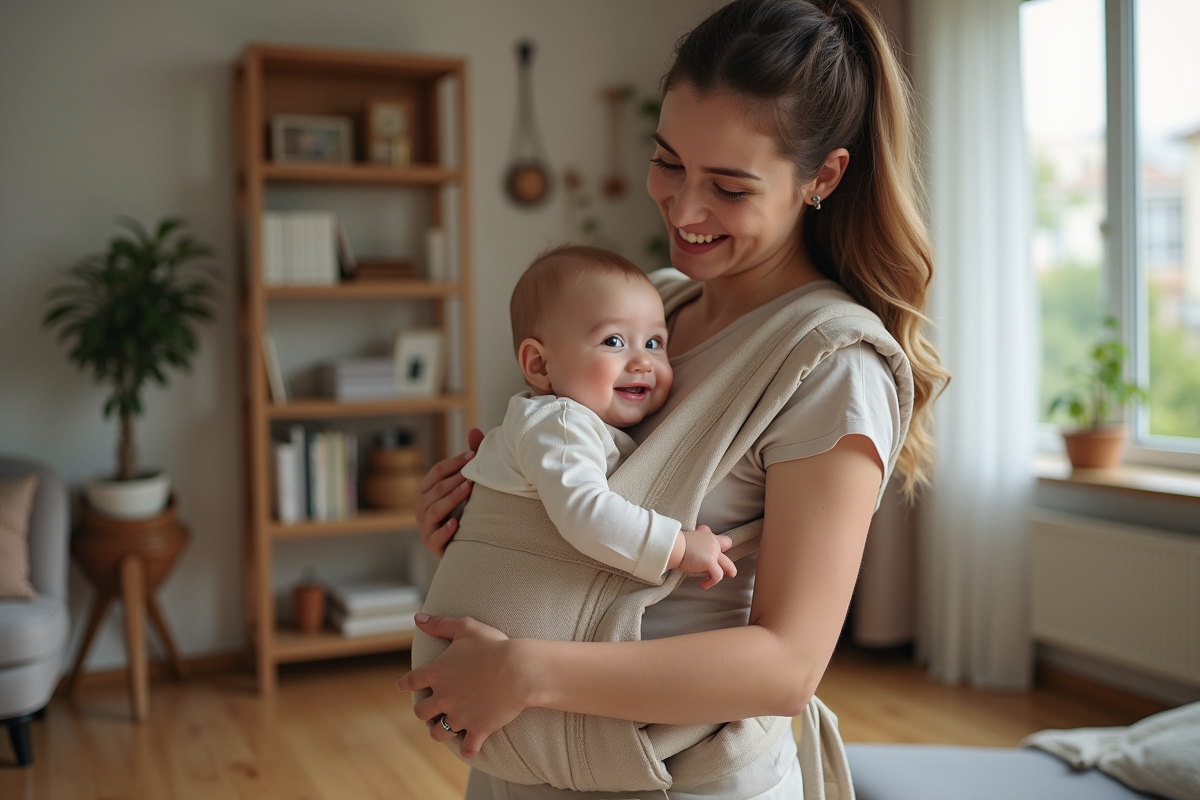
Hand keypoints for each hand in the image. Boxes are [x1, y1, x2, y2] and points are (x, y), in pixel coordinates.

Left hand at [397, 613, 528, 757]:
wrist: (518, 670)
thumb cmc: (493, 646)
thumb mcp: (466, 628)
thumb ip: (440, 624)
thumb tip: (418, 618)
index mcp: (437, 673)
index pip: (412, 681)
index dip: (405, 684)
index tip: (402, 686)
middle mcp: (443, 697)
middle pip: (421, 712)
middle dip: (424, 711)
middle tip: (431, 708)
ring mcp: (459, 716)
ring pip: (438, 733)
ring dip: (439, 731)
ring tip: (444, 729)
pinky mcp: (477, 729)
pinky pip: (467, 748)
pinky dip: (467, 749)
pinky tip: (469, 747)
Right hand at [415, 428, 484, 556]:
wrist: (459, 547)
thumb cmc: (462, 511)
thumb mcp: (463, 487)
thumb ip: (468, 462)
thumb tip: (476, 430)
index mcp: (426, 490)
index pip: (437, 472)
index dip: (454, 463)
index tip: (474, 456)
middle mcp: (421, 506)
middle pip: (437, 489)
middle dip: (456, 479)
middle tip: (474, 472)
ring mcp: (425, 526)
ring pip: (435, 509)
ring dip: (452, 499)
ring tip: (468, 490)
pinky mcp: (432, 544)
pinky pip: (436, 537)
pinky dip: (445, 530)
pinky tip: (456, 524)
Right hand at [678, 525, 735, 588]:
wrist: (673, 546)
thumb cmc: (675, 544)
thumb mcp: (687, 538)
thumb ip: (694, 541)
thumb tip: (688, 548)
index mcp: (707, 536)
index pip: (720, 537)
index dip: (721, 545)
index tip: (717, 553)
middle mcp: (713, 542)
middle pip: (728, 545)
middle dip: (726, 555)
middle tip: (726, 570)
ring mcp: (713, 552)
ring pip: (729, 565)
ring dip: (727, 573)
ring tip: (715, 580)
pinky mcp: (710, 562)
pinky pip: (718, 576)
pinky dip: (712, 582)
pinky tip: (704, 584)